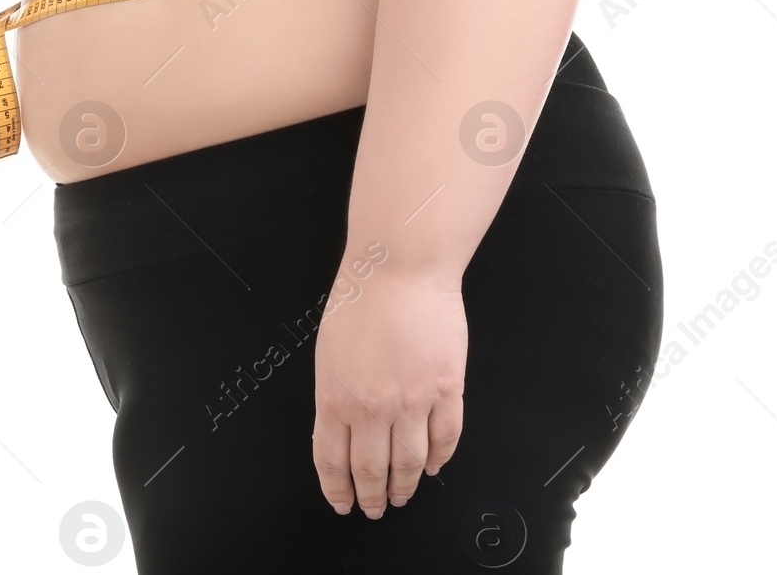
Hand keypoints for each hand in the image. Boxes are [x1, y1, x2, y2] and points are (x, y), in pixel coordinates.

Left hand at [311, 265, 465, 518]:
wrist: (400, 268)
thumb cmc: (360, 298)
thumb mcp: (328, 352)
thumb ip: (335, 394)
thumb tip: (343, 429)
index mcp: (335, 399)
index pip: (333, 461)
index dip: (338, 489)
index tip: (343, 502)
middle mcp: (373, 409)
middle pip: (372, 470)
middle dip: (373, 496)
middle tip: (376, 508)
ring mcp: (413, 402)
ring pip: (410, 463)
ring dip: (405, 486)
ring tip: (403, 495)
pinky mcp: (447, 389)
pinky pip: (446, 437)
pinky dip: (439, 459)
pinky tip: (432, 466)